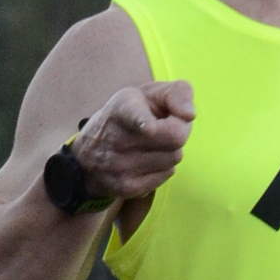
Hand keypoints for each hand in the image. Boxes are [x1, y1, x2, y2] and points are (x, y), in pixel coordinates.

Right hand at [75, 81, 194, 199]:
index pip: (135, 115)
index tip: (148, 127)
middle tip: (166, 126)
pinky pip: (167, 174)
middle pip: (176, 138)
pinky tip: (146, 160)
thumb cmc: (131, 116)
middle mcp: (118, 137)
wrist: (89, 154)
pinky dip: (163, 166)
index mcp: (122, 108)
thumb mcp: (148, 94)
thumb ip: (176, 93)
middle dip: (179, 130)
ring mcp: (121, 166)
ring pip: (174, 157)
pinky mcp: (127, 187)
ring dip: (170, 149)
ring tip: (151, 144)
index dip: (143, 121)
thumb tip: (190, 116)